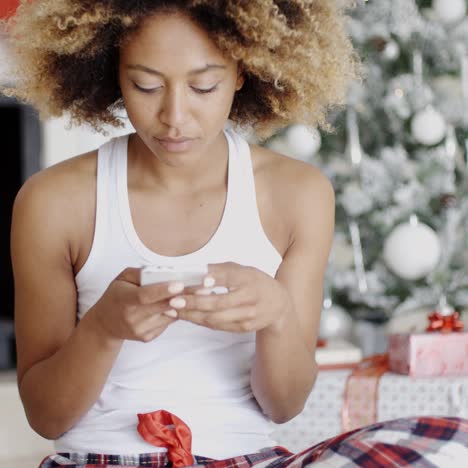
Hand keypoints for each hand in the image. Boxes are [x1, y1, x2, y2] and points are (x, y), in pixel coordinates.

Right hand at [88, 267, 191, 342]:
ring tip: (201, 292)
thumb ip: (139, 273)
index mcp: (123, 300)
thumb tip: (162, 271)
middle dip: (185, 296)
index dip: (162, 291)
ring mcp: (140, 330)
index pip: (144, 296)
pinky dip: (175, 312)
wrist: (105, 324)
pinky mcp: (147, 337)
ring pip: (169, 315)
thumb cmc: (116, 295)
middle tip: (204, 286)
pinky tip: (180, 304)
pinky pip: (167, 323)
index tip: (179, 284)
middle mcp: (131, 317)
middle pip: (162, 306)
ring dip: (185, 304)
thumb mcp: (121, 279)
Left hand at [165, 262, 289, 333]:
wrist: (278, 304)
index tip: (190, 281)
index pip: (226, 278)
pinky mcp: (244, 328)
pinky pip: (218, 326)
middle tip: (173, 300)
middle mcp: (249, 297)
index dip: (208, 281)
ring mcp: (248, 315)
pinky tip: (188, 316)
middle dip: (193, 303)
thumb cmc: (255, 282)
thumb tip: (194, 269)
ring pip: (215, 318)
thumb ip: (220, 269)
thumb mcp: (242, 269)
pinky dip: (200, 321)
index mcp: (248, 278)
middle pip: (218, 303)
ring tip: (174, 310)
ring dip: (192, 315)